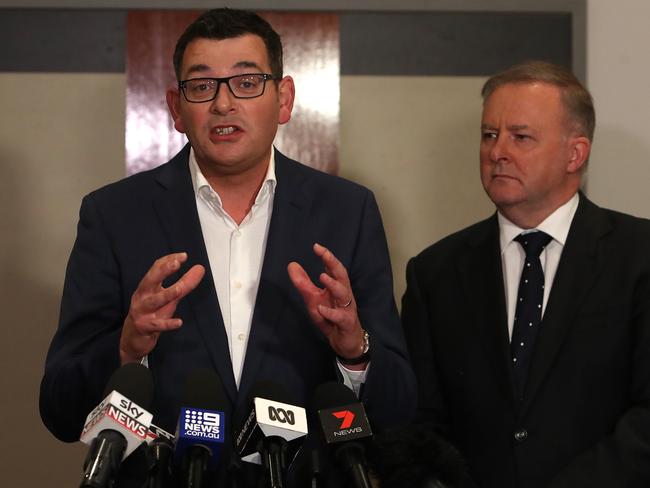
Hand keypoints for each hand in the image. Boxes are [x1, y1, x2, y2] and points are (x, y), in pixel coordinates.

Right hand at [119, 252, 204, 363]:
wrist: (133, 338)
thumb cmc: (152, 312)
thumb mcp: (168, 297)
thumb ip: (184, 283)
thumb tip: (200, 268)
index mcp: (147, 287)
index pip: (156, 269)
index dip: (169, 261)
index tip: (183, 256)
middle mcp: (143, 297)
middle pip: (150, 280)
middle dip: (162, 271)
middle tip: (176, 263)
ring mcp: (142, 312)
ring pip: (155, 302)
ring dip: (166, 294)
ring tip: (179, 289)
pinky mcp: (145, 327)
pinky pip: (157, 325)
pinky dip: (168, 324)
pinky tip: (179, 322)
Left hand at [288, 243, 366, 366]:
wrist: (345, 342)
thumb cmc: (331, 318)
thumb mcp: (314, 299)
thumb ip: (303, 283)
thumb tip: (292, 265)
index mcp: (337, 287)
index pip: (334, 268)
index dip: (327, 257)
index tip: (317, 247)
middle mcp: (344, 295)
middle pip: (342, 276)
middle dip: (333, 264)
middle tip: (324, 254)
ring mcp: (347, 309)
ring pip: (344, 294)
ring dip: (334, 285)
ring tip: (322, 277)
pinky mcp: (346, 323)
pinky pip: (340, 317)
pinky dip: (330, 313)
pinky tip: (321, 309)